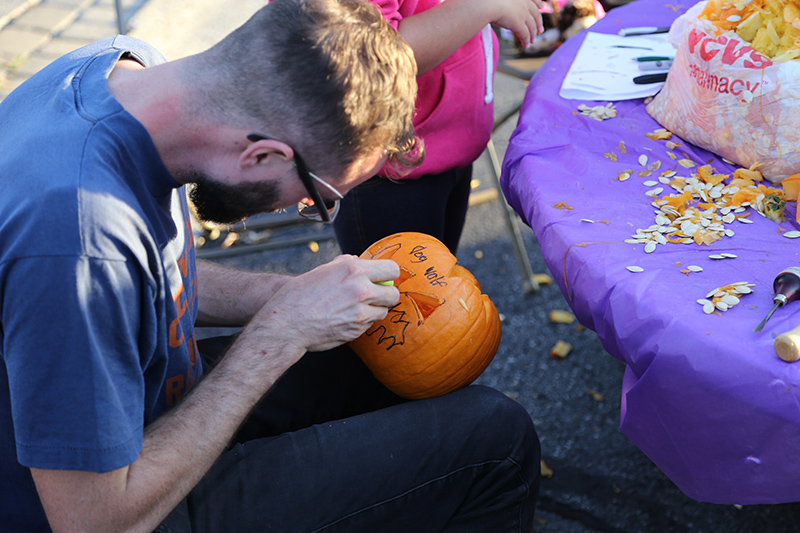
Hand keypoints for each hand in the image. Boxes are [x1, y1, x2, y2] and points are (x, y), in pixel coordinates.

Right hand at [250, 255, 399, 353]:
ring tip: (356, 308)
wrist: (287, 323)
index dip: (389, 274)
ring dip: (375, 310)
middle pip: (393, 294)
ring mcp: (360, 313)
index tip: (384, 278)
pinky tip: (345, 318)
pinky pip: (369, 325)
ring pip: (383, 312)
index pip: (392, 269)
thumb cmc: (299, 295)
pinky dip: (362, 322)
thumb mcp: (321, 271)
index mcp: (354, 270)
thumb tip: (356, 259)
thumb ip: (344, 264)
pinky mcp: (356, 331)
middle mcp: (361, 291)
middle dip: (386, 295)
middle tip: (375, 295)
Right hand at [492, 0, 544, 48]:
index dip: (539, 4)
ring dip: (533, 35)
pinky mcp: (519, 24)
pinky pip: (525, 34)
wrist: (488, 4)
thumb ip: (507, 3)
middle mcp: (525, 4)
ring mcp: (523, 14)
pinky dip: (526, 40)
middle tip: (540, 30)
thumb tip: (504, 7)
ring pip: (532, 26)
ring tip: (533, 41)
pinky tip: (526, 45)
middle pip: (536, 15)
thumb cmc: (489, 0)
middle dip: (539, 23)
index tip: (541, 8)